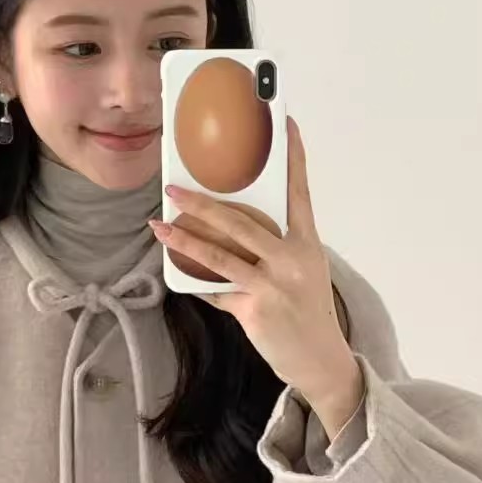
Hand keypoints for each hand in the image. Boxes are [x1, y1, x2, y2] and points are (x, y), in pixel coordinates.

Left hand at [149, 116, 363, 428]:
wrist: (321, 360)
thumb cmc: (308, 312)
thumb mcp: (303, 272)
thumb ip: (276, 248)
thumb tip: (232, 229)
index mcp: (307, 243)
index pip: (299, 191)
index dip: (292, 156)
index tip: (286, 122)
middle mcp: (292, 259)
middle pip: (241, 220)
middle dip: (203, 203)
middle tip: (175, 188)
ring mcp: (273, 285)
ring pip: (219, 254)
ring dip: (184, 238)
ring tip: (160, 224)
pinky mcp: (255, 310)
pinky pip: (215, 290)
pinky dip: (195, 281)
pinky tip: (176, 270)